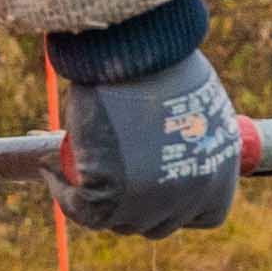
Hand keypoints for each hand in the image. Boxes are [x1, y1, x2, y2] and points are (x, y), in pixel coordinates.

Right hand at [48, 10, 241, 236]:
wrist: (138, 47)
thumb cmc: (165, 64)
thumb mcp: (193, 107)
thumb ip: (188, 140)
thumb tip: (169, 154)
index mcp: (221, 178)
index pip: (204, 215)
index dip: (178, 206)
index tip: (156, 188)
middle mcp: (191, 198)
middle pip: (158, 224)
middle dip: (134, 209)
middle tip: (110, 180)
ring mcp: (151, 202)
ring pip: (117, 222)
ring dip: (95, 204)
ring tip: (76, 174)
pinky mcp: (110, 197)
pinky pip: (80, 208)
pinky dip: (61, 193)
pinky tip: (50, 172)